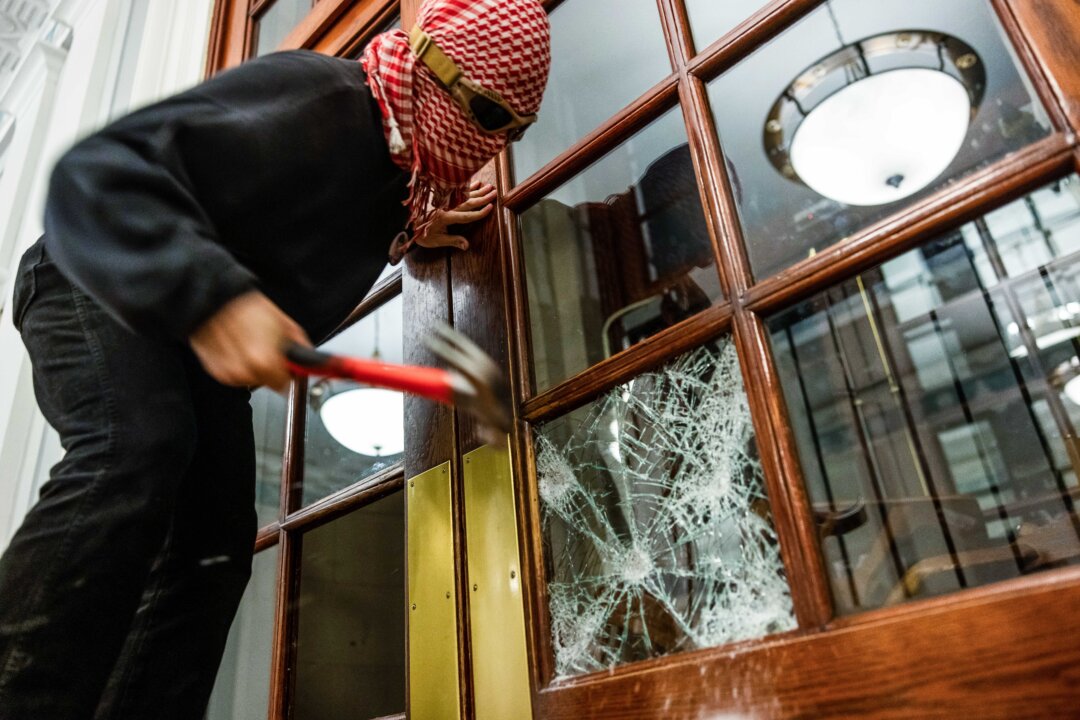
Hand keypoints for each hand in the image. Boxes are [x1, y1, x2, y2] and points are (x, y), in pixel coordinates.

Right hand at [189, 291, 309, 391]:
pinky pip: (234, 376)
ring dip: (254, 368)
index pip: (285, 385)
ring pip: (251, 380)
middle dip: (272, 369)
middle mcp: (245, 372)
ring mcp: (228, 374)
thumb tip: (309, 359)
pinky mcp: (215, 371)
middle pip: (268, 383)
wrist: (214, 299)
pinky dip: (238, 365)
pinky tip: (236, 348)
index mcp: (264, 363)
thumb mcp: (284, 323)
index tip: (288, 364)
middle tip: (268, 349)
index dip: (289, 372)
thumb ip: (300, 346)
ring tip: (249, 345)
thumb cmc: (246, 306)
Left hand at [414, 179, 496, 250]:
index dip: (480, 213)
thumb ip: (453, 241)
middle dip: (482, 197)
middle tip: (494, 192)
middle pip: (468, 201)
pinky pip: (455, 190)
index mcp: (446, 217)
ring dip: (477, 190)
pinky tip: (474, 183)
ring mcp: (444, 200)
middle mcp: (446, 206)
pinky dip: (465, 187)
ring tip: (488, 186)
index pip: (467, 215)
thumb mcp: (437, 241)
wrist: (406, 224)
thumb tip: (467, 246)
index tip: (491, 208)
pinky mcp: (441, 197)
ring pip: (463, 194)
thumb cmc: (422, 235)